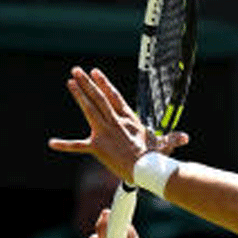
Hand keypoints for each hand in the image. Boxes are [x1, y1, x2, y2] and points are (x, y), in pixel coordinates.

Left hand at [48, 67, 188, 181]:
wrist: (146, 167)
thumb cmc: (156, 157)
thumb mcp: (164, 145)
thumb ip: (173, 139)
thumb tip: (185, 137)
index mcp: (129, 120)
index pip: (114, 97)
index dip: (104, 85)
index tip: (96, 73)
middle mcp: (115, 121)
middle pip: (99, 98)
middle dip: (88, 83)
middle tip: (77, 70)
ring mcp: (104, 132)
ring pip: (90, 109)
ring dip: (80, 94)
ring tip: (70, 81)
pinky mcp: (97, 145)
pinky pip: (79, 146)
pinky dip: (65, 145)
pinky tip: (51, 143)